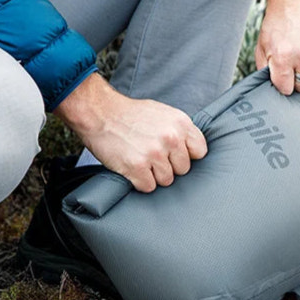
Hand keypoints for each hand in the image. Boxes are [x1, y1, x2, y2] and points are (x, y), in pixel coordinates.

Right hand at [54, 73, 206, 192]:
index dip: (187, 155)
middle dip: (169, 166)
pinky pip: (148, 187)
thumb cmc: (130, 114)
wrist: (99, 112)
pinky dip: (139, 182)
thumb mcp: (163, 113)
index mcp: (181, 123)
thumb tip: (192, 150)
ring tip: (140, 159)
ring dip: (153, 175)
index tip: (175, 154)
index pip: (200, 152)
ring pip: (166, 180)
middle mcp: (171, 138)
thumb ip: (180, 130)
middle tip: (152, 155)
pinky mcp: (137, 167)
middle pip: (183, 169)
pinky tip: (132, 168)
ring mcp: (154, 153)